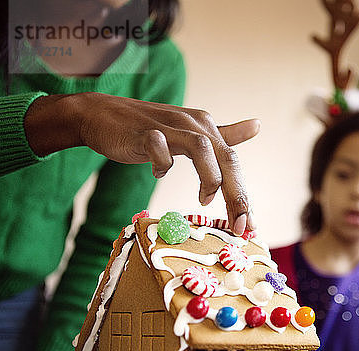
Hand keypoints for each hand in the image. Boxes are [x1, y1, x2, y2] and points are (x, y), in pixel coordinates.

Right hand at [25, 93, 259, 233]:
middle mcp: (194, 124)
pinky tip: (158, 174)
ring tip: (206, 201)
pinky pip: (159, 147)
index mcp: (207, 128)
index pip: (234, 163)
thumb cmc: (149, 129)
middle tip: (240, 224)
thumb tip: (257, 125)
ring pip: (201, 149)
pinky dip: (162, 164)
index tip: (249, 226)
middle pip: (226, 158)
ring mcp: (169, 127)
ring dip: (209, 177)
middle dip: (236, 194)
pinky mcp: (144, 132)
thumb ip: (224, 134)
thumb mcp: (190, 132)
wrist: (101, 115)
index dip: (243, 195)